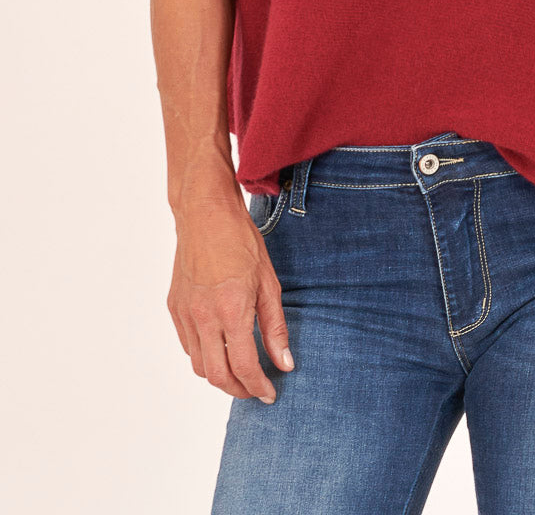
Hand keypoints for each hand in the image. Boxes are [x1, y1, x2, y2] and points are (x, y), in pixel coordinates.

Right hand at [167, 194, 294, 401]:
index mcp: (231, 309)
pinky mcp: (174, 308)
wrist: (205, 215)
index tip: (270, 394)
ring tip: (239, 371)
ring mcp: (185, 313)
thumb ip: (275, 327)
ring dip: (219, 375)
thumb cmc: (241, 243)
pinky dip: (204, 355)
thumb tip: (285, 363)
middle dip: (238, 390)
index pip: (243, 367)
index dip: (258, 387)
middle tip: (255, 389)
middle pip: (217, 375)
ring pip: (198, 365)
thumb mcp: (268, 283)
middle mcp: (203, 317)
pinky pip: (188, 345)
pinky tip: (220, 347)